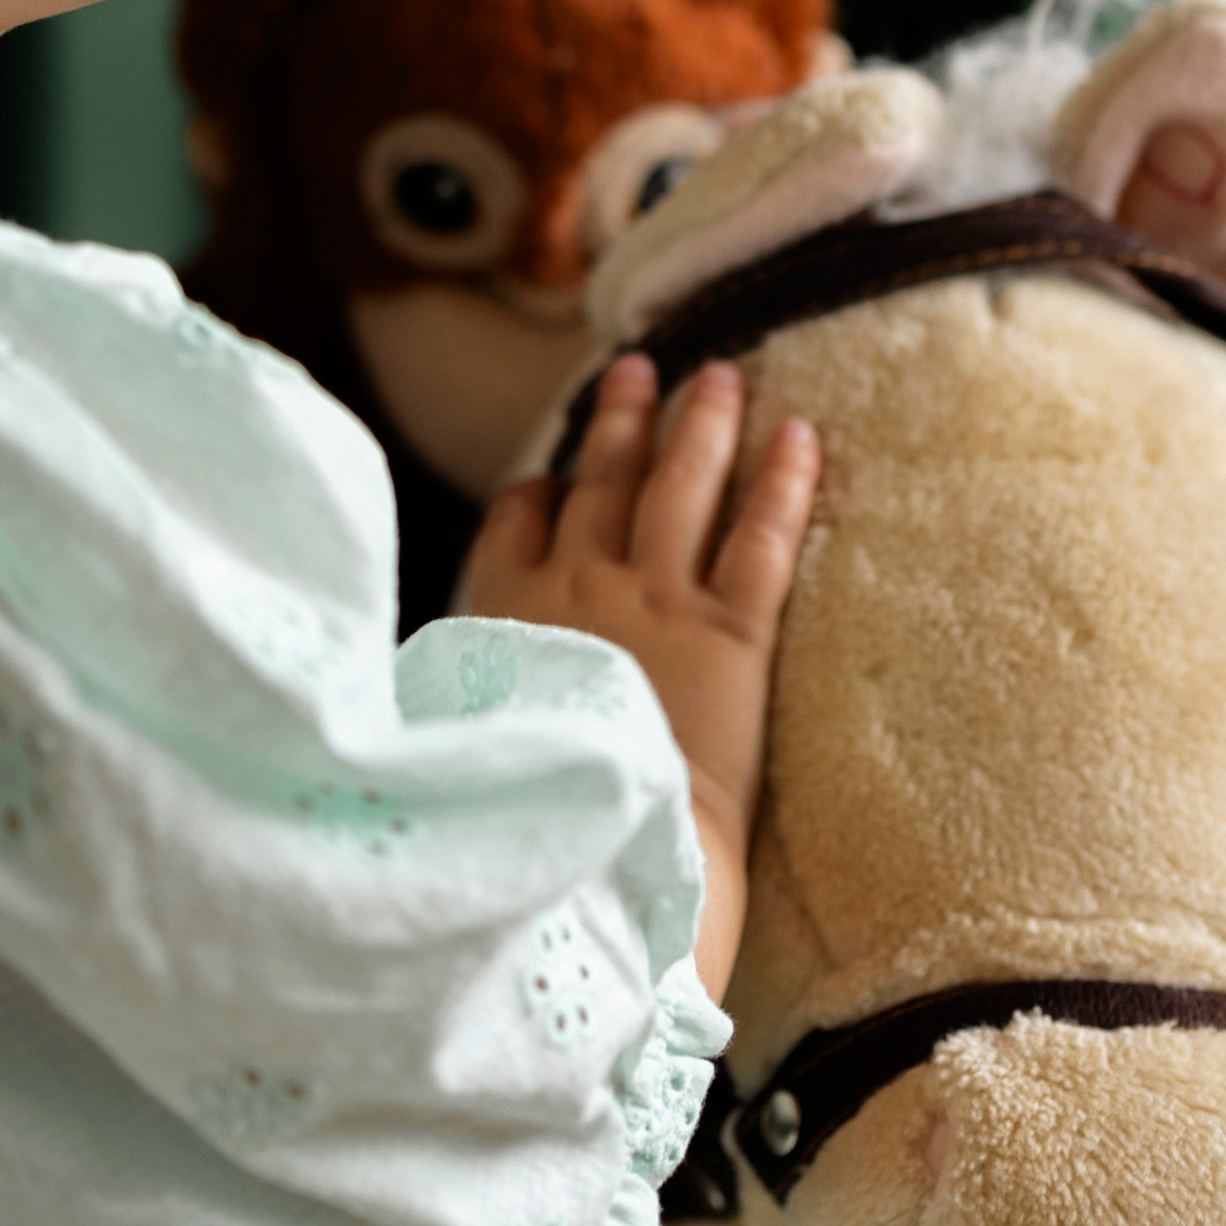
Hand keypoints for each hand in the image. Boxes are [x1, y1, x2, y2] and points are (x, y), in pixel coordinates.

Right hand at [461, 354, 819, 995]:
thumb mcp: (452, 740)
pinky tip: (801, 433)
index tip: (548, 475)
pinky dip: (784, 482)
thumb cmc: (530, 816)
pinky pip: (762, 537)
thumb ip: (453, 699)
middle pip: (602, 482)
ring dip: (700, 425)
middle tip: (642, 367)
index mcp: (507, 619)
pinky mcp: (730, 634)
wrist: (597, 858)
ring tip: (723, 374)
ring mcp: (655, 604)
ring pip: (680, 488)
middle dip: (622, 420)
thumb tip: (423, 702)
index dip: (535, 490)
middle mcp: (578, 591)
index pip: (514, 526)